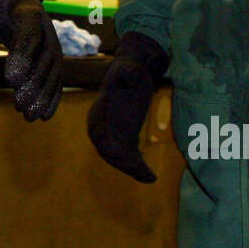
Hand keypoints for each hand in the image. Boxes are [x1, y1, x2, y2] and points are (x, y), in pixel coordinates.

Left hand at [0, 0, 61, 120]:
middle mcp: (46, 30)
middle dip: (34, 84)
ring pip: (53, 72)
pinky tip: (44, 116)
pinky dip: (51, 97)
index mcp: (29, 12)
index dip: (23, 56)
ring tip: (29, 117)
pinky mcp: (52, 58)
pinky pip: (56, 78)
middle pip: (44, 59)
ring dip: (43, 96)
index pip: (28, 36)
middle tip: (20, 106)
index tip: (11, 80)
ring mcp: (52, 44)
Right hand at [88, 31, 169, 182]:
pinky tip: (149, 173)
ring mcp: (108, 132)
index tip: (133, 162)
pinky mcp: (120, 135)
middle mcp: (99, 126)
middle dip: (126, 165)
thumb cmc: (131, 70)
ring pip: (116, 157)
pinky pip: (124, 156)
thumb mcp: (129, 70)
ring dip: (131, 169)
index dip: (116, 152)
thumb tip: (128, 74)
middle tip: (146, 175)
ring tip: (149, 177)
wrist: (131, 71)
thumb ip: (128, 73)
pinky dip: (135, 166)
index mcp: (99, 114)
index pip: (104, 139)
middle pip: (109, 152)